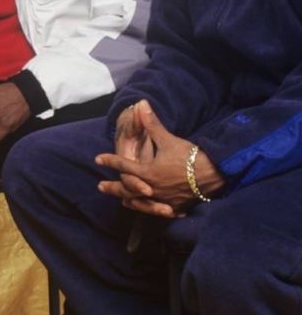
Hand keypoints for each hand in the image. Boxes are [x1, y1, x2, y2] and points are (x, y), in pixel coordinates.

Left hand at [96, 101, 224, 216]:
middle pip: (127, 189)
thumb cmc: (190, 155)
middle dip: (113, 187)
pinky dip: (149, 208)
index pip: (123, 165)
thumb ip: (152, 124)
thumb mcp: (168, 139)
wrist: (216, 174)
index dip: (110, 161)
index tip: (98, 158)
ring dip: (129, 199)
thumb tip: (141, 104)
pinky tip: (147, 207)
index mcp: (148, 172)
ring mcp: (164, 200)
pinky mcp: (176, 206)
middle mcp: (152, 188)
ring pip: (141, 203)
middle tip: (100, 186)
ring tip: (121, 199)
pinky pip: (158, 210)